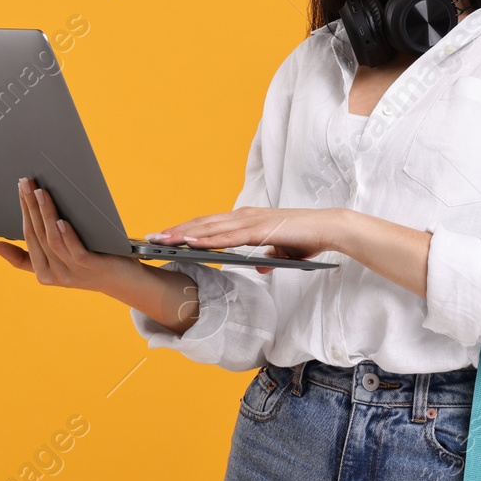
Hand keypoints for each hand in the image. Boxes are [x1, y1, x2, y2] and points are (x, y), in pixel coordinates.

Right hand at [0, 177, 144, 291]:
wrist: (125, 281)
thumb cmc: (92, 263)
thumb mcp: (62, 261)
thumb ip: (40, 251)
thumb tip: (4, 242)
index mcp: (44, 273)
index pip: (28, 239)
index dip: (21, 215)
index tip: (14, 196)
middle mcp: (56, 274)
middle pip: (38, 235)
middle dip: (29, 207)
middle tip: (25, 184)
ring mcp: (73, 272)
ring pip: (53, 240)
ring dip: (45, 214)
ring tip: (40, 193)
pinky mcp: (91, 267)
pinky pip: (75, 251)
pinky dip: (67, 235)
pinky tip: (62, 220)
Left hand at [146, 206, 340, 274]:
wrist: (328, 228)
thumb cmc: (306, 238)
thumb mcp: (281, 251)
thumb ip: (268, 255)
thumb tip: (260, 264)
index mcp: (246, 220)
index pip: (210, 224)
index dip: (186, 229)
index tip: (165, 236)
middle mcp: (244, 216)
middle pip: (202, 223)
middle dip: (176, 231)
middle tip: (151, 238)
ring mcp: (250, 221)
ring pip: (209, 228)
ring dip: (184, 234)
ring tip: (162, 240)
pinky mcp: (258, 230)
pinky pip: (226, 236)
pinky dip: (206, 238)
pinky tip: (190, 243)